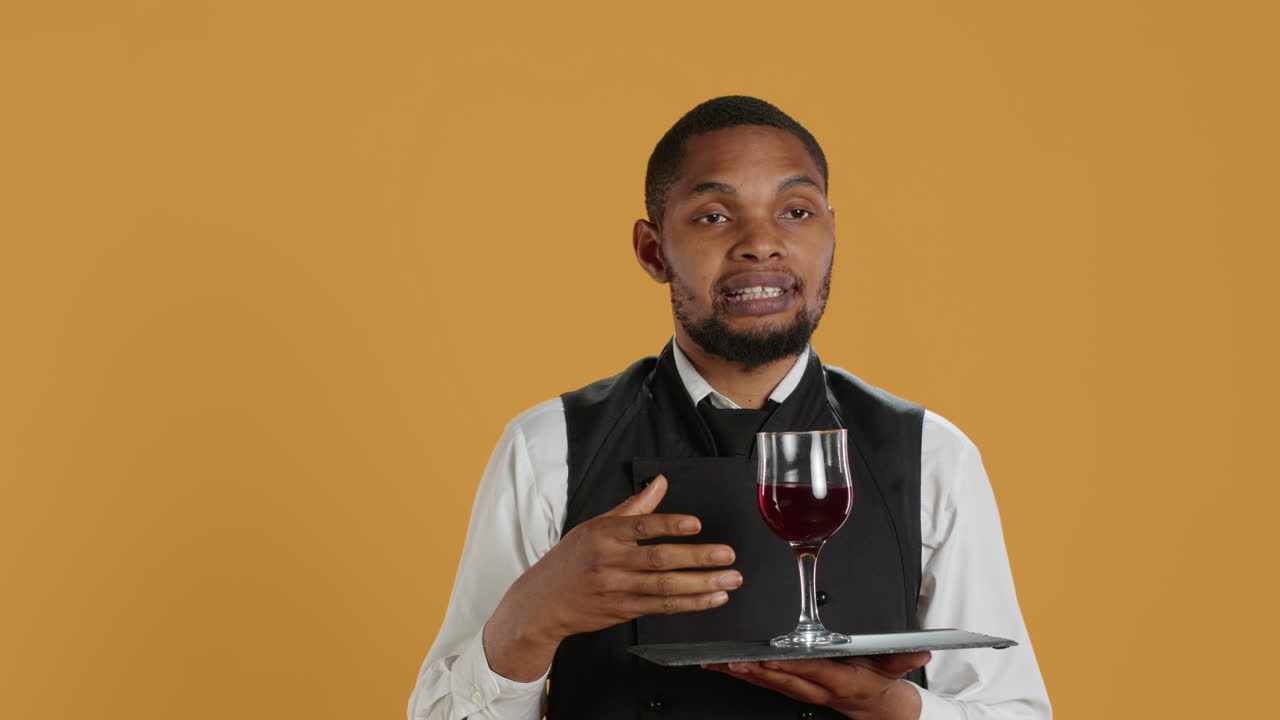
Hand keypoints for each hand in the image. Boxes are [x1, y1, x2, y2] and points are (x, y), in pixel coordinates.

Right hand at [484, 474, 740, 680]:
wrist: (543, 602)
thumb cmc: (572, 559)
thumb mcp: (595, 526)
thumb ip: (633, 506)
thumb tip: (661, 482)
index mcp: (604, 533)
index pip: (641, 526)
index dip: (670, 525)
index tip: (696, 524)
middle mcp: (610, 561)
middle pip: (659, 559)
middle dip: (698, 558)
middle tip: (728, 555)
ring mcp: (617, 588)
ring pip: (665, 586)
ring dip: (702, 584)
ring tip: (730, 578)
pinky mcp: (624, 610)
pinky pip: (662, 607)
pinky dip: (690, 603)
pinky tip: (712, 598)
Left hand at [702, 651, 930, 719]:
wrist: (872, 704)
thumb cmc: (875, 680)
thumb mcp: (893, 666)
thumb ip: (905, 655)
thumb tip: (921, 648)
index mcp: (837, 680)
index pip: (810, 670)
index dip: (789, 665)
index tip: (770, 657)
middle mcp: (815, 688)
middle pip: (781, 679)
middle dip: (755, 670)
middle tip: (732, 661)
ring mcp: (800, 691)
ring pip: (767, 682)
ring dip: (741, 673)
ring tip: (717, 664)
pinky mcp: (790, 689)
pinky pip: (762, 682)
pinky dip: (741, 674)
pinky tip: (722, 666)